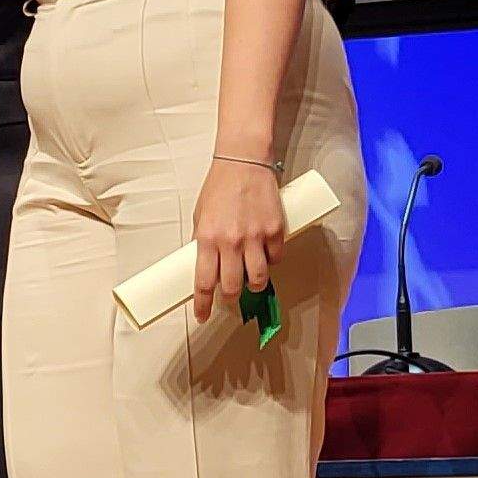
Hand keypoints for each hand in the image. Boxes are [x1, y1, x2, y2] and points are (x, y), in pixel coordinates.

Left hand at [191, 157, 288, 322]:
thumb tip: (206, 266)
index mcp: (207, 238)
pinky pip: (275, 258)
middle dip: (230, 298)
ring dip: (254, 285)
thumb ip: (204, 241)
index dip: (203, 304)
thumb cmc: (219, 187)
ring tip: (251, 281)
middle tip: (230, 295)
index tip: (202, 315)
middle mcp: (231, 242)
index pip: (203, 282)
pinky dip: (271, 261)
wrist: (243, 161)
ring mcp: (255, 237)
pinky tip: (266, 256)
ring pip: (258, 279)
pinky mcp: (275, 230)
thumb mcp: (201, 216)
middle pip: (232, 287)